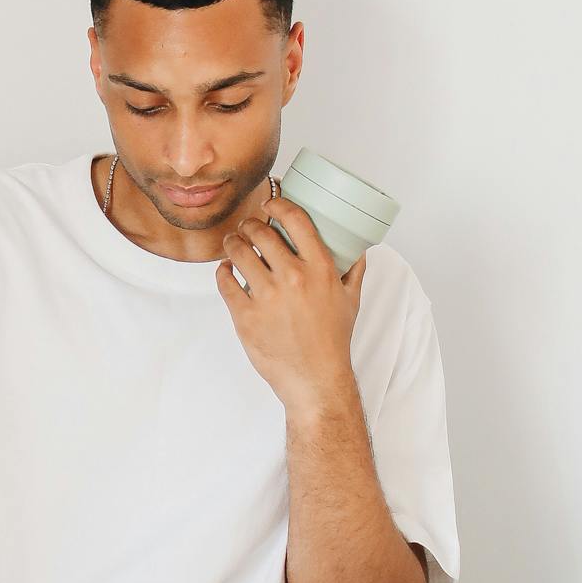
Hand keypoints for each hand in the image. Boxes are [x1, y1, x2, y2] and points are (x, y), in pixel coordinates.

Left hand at [216, 189, 365, 425]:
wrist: (315, 379)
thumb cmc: (333, 340)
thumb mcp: (352, 301)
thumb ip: (354, 271)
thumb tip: (359, 250)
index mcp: (320, 269)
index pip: (295, 220)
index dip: (277, 204)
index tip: (269, 204)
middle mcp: (293, 277)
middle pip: (260, 232)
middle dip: (250, 225)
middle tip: (248, 229)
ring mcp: (267, 296)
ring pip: (238, 252)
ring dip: (233, 243)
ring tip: (233, 245)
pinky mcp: (245, 315)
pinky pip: (224, 281)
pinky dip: (222, 271)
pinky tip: (226, 270)